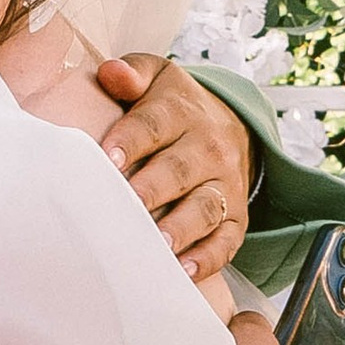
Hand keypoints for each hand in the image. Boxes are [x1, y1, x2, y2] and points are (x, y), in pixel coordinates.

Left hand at [93, 58, 255, 278]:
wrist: (229, 122)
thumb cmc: (172, 105)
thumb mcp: (157, 77)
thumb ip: (132, 73)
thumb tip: (111, 73)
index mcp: (182, 112)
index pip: (155, 125)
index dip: (130, 141)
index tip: (107, 159)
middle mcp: (208, 148)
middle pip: (179, 170)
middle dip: (153, 189)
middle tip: (128, 205)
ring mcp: (225, 184)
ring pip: (205, 207)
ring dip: (182, 228)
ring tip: (157, 244)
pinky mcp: (237, 216)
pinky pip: (228, 240)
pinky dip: (210, 258)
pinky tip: (186, 272)